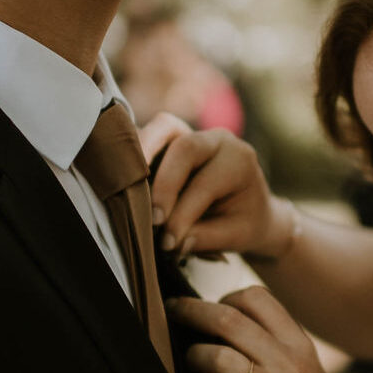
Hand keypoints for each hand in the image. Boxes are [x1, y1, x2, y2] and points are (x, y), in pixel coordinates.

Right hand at [137, 114, 293, 256]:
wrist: (250, 207)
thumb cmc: (243, 222)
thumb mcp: (236, 236)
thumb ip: (205, 238)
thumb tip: (170, 241)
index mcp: (239, 161)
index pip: (205, 185)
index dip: (182, 215)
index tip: (168, 244)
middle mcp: (216, 140)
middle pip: (185, 148)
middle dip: (164, 184)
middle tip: (153, 220)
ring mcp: (192, 132)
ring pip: (163, 127)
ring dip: (142, 155)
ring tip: (126, 187)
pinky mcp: (171, 137)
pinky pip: (149, 133)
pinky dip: (134, 150)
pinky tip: (122, 175)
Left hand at [167, 288, 372, 372]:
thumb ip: (278, 351)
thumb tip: (232, 330)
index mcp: (300, 347)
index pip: (257, 298)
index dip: (224, 297)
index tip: (209, 306)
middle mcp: (288, 364)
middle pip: (228, 318)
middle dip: (191, 310)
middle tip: (173, 310)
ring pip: (218, 356)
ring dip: (194, 357)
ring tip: (189, 366)